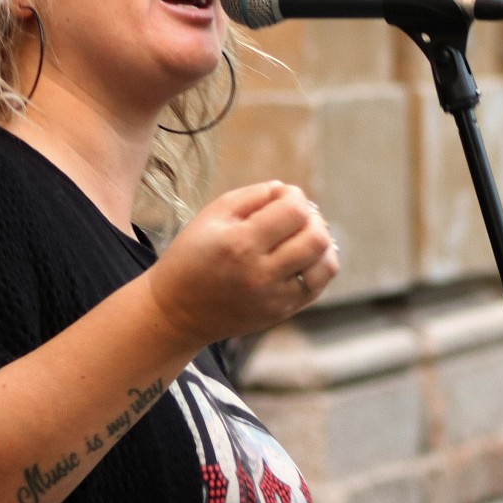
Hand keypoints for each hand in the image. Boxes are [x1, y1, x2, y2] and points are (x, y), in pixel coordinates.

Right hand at [145, 181, 339, 345]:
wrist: (177, 311)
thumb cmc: (191, 257)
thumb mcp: (210, 217)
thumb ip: (251, 196)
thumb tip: (286, 190)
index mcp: (239, 243)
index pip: (295, 211)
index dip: (295, 196)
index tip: (282, 196)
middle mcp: (260, 273)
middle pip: (316, 237)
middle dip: (312, 218)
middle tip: (294, 216)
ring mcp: (274, 297)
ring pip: (325, 264)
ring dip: (320, 242)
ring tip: (301, 236)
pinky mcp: (280, 312)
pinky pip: (317, 285)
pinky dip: (318, 265)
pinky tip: (303, 256)